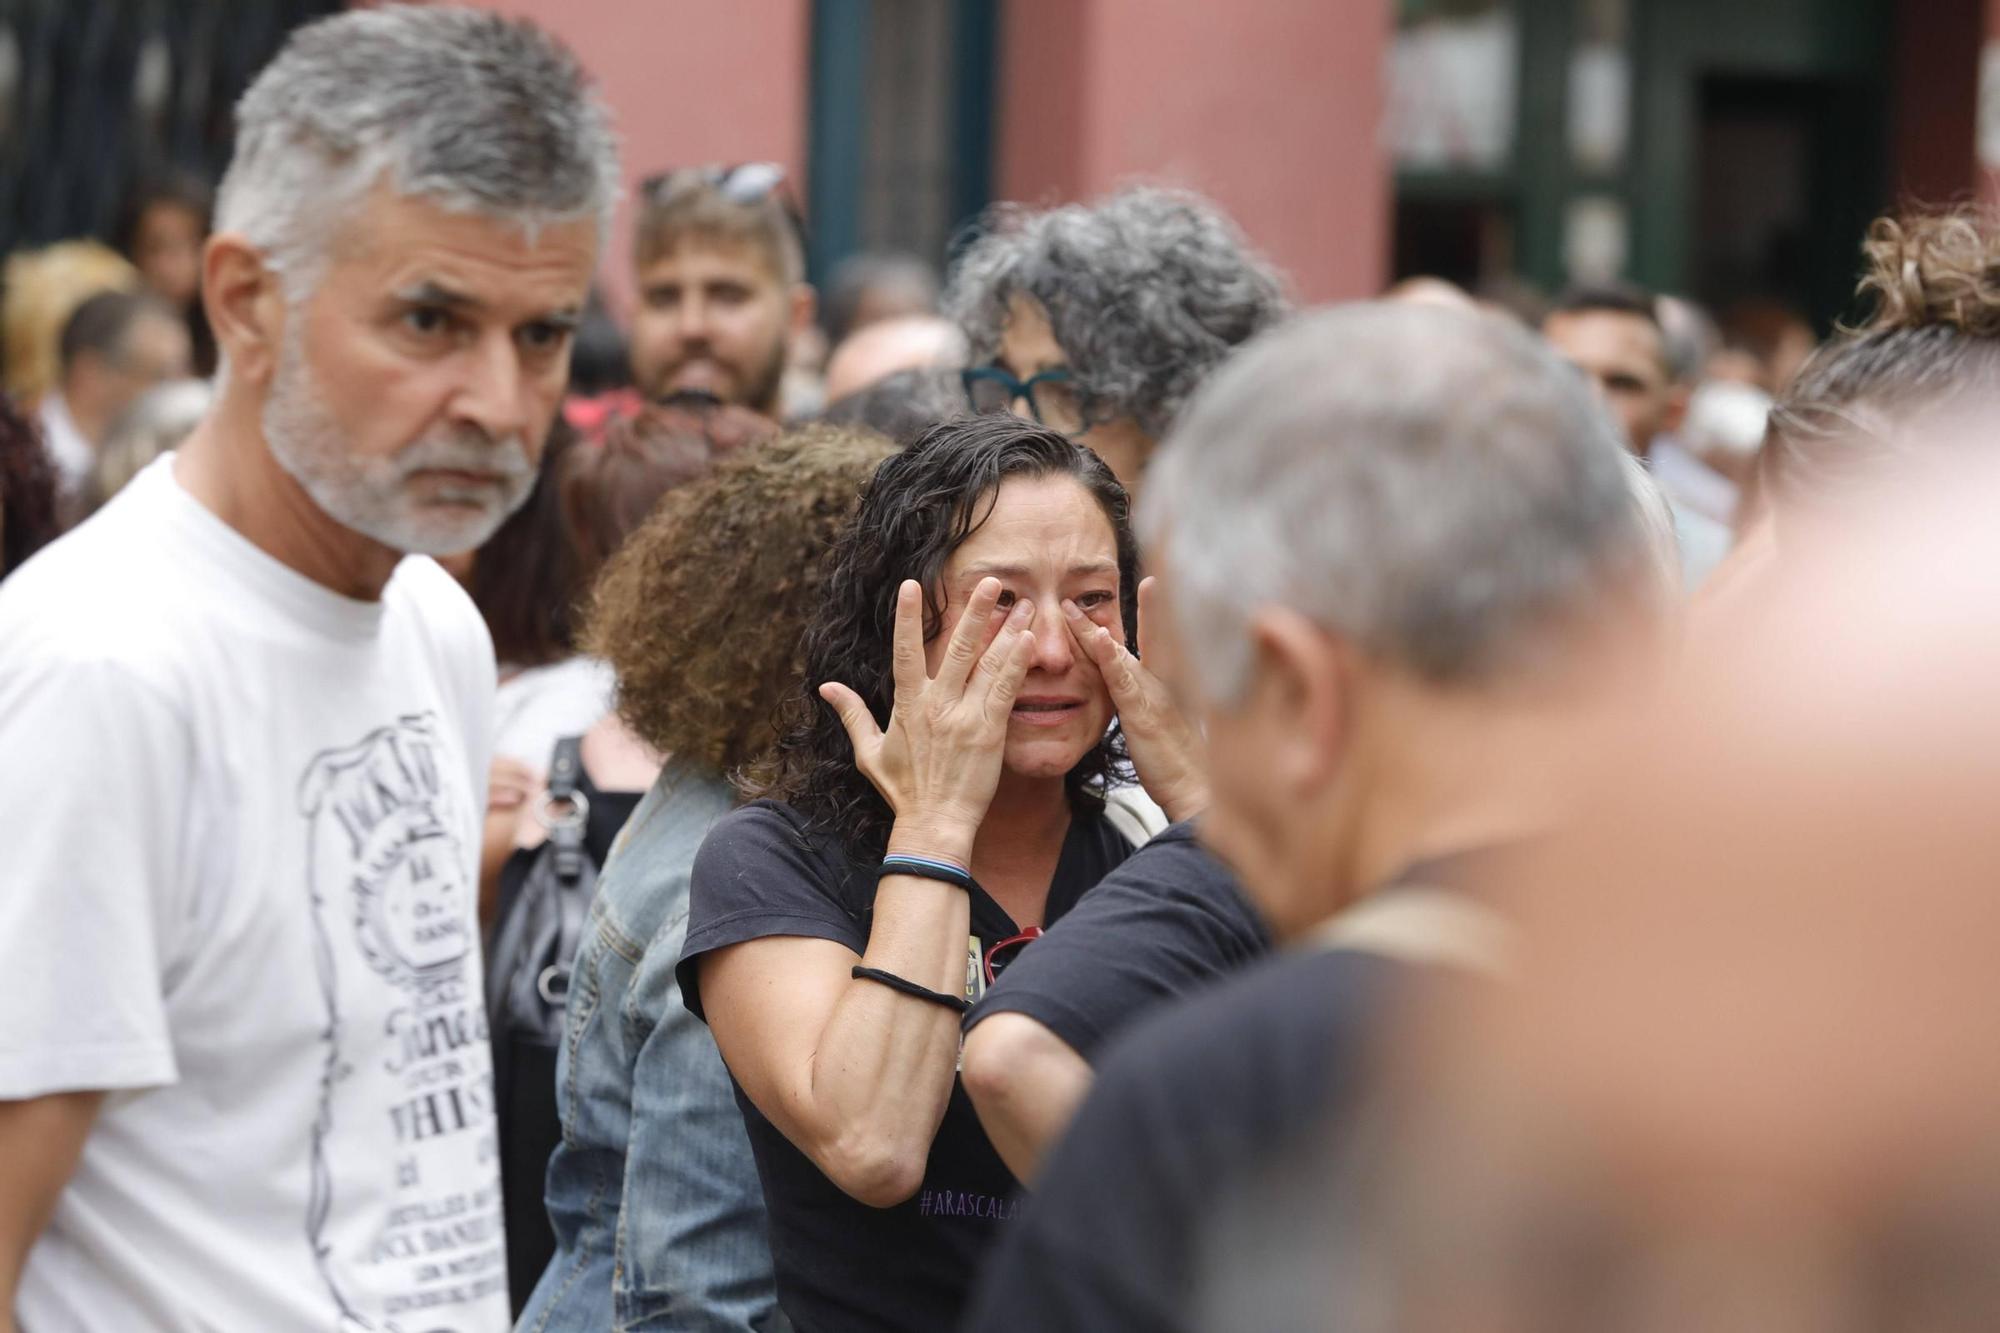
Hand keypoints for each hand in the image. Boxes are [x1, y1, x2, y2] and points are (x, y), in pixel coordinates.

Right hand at [821, 577, 1037, 853]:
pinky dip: (1016, 665)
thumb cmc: (903, 792)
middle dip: (974, 612)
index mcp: (908, 705)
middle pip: (957, 648)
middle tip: (990, 582)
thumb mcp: (869, 752)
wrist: (934, 825)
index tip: (912, 584)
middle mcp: (937, 704)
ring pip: (987, 664)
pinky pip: (1005, 691)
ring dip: (1007, 631)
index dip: (907, 617)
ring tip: (1024, 605)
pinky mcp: (989, 732)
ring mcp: (965, 717)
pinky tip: (1028, 641)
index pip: (905, 651)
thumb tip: (826, 686)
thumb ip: (851, 714)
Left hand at [1063, 576, 1208, 821]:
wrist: (1193, 792)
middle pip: (1149, 638)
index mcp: (1164, 685)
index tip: (1152, 582)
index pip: (1154, 641)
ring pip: (1124, 654)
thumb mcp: (1161, 728)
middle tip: (1147, 575)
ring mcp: (1152, 696)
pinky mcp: (1142, 714)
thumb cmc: (1173, 765)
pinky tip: (1100, 638)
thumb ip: (1152, 705)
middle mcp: (1161, 684)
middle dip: (1147, 605)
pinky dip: (1111, 658)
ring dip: (1099, 627)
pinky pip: (1123, 681)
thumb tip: (1146, 695)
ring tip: (1078, 603)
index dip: (1153, 613)